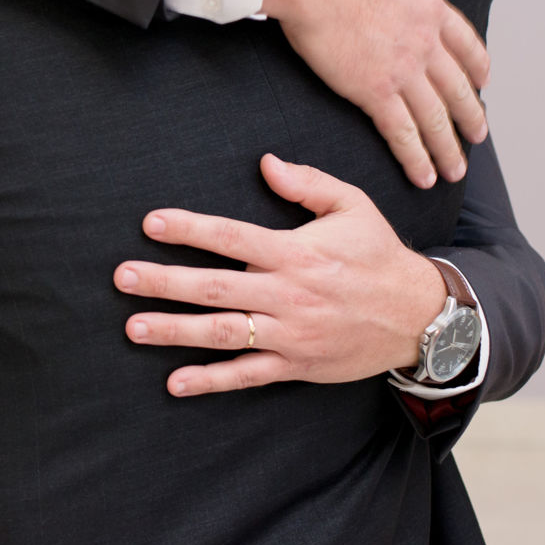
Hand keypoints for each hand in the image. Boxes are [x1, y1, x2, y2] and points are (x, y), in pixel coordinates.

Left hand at [114, 155, 446, 396]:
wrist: (422, 316)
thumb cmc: (379, 256)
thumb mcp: (353, 206)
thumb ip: (308, 182)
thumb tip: (266, 162)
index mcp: (296, 252)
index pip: (232, 237)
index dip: (189, 229)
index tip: (150, 223)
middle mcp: (289, 293)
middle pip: (216, 287)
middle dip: (164, 282)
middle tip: (121, 277)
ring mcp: (292, 333)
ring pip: (225, 333)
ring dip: (175, 332)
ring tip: (133, 327)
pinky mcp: (298, 365)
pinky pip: (248, 375)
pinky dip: (211, 381)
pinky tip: (175, 382)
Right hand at [262, 0, 487, 186]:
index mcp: (428, 4)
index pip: (465, 43)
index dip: (476, 66)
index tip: (483, 83)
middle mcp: (424, 41)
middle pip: (457, 88)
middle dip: (470, 116)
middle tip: (478, 136)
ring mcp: (402, 68)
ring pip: (436, 116)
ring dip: (449, 146)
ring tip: (456, 169)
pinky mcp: (374, 90)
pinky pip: (402, 131)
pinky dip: (416, 156)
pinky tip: (424, 175)